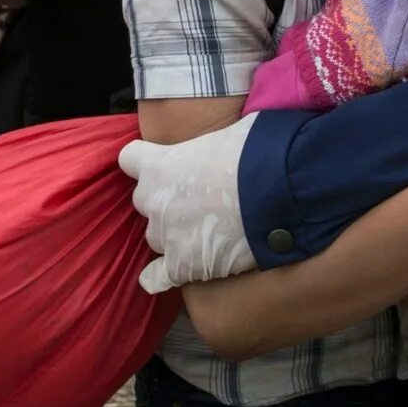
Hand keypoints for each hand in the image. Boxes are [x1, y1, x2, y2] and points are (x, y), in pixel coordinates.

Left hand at [119, 117, 258, 290]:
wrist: (277, 191)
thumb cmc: (257, 152)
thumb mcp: (232, 129)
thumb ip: (216, 141)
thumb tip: (235, 141)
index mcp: (159, 165)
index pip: (130, 159)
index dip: (148, 161)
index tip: (167, 165)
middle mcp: (153, 201)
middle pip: (146, 201)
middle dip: (168, 200)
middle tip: (201, 198)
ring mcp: (165, 236)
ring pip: (158, 236)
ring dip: (176, 233)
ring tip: (209, 231)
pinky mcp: (182, 265)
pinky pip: (158, 277)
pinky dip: (164, 275)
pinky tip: (180, 269)